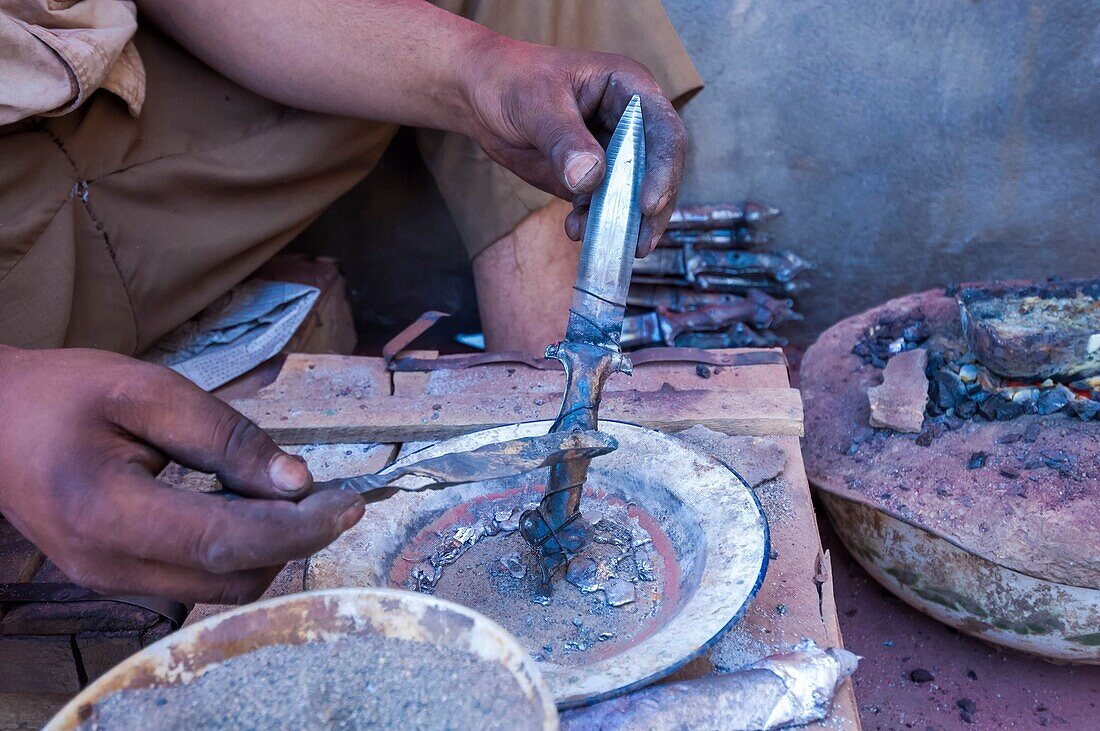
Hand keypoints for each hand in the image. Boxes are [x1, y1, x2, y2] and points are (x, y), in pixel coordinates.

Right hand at [0, 346, 363, 602]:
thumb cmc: (62, 395)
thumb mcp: (148, 391)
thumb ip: (225, 435)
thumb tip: (296, 480)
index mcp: (109, 514)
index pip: (227, 542)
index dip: (298, 528)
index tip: (348, 503)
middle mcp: (107, 565)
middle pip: (232, 576)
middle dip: (295, 540)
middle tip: (333, 495)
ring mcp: (108, 580)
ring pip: (220, 586)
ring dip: (269, 547)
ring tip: (293, 495)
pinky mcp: (116, 577)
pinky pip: (196, 578)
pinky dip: (238, 549)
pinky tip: (251, 506)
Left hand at [462, 38, 686, 256]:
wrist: (480, 96)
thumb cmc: (510, 80)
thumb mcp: (536, 104)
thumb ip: (564, 141)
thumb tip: (590, 179)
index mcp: (628, 89)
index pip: (664, 131)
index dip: (662, 169)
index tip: (648, 204)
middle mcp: (629, 122)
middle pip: (657, 169)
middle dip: (651, 209)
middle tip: (640, 244)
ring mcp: (612, 152)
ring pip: (633, 193)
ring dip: (621, 222)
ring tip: (596, 237)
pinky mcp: (591, 178)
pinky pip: (602, 205)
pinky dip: (593, 222)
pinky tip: (575, 229)